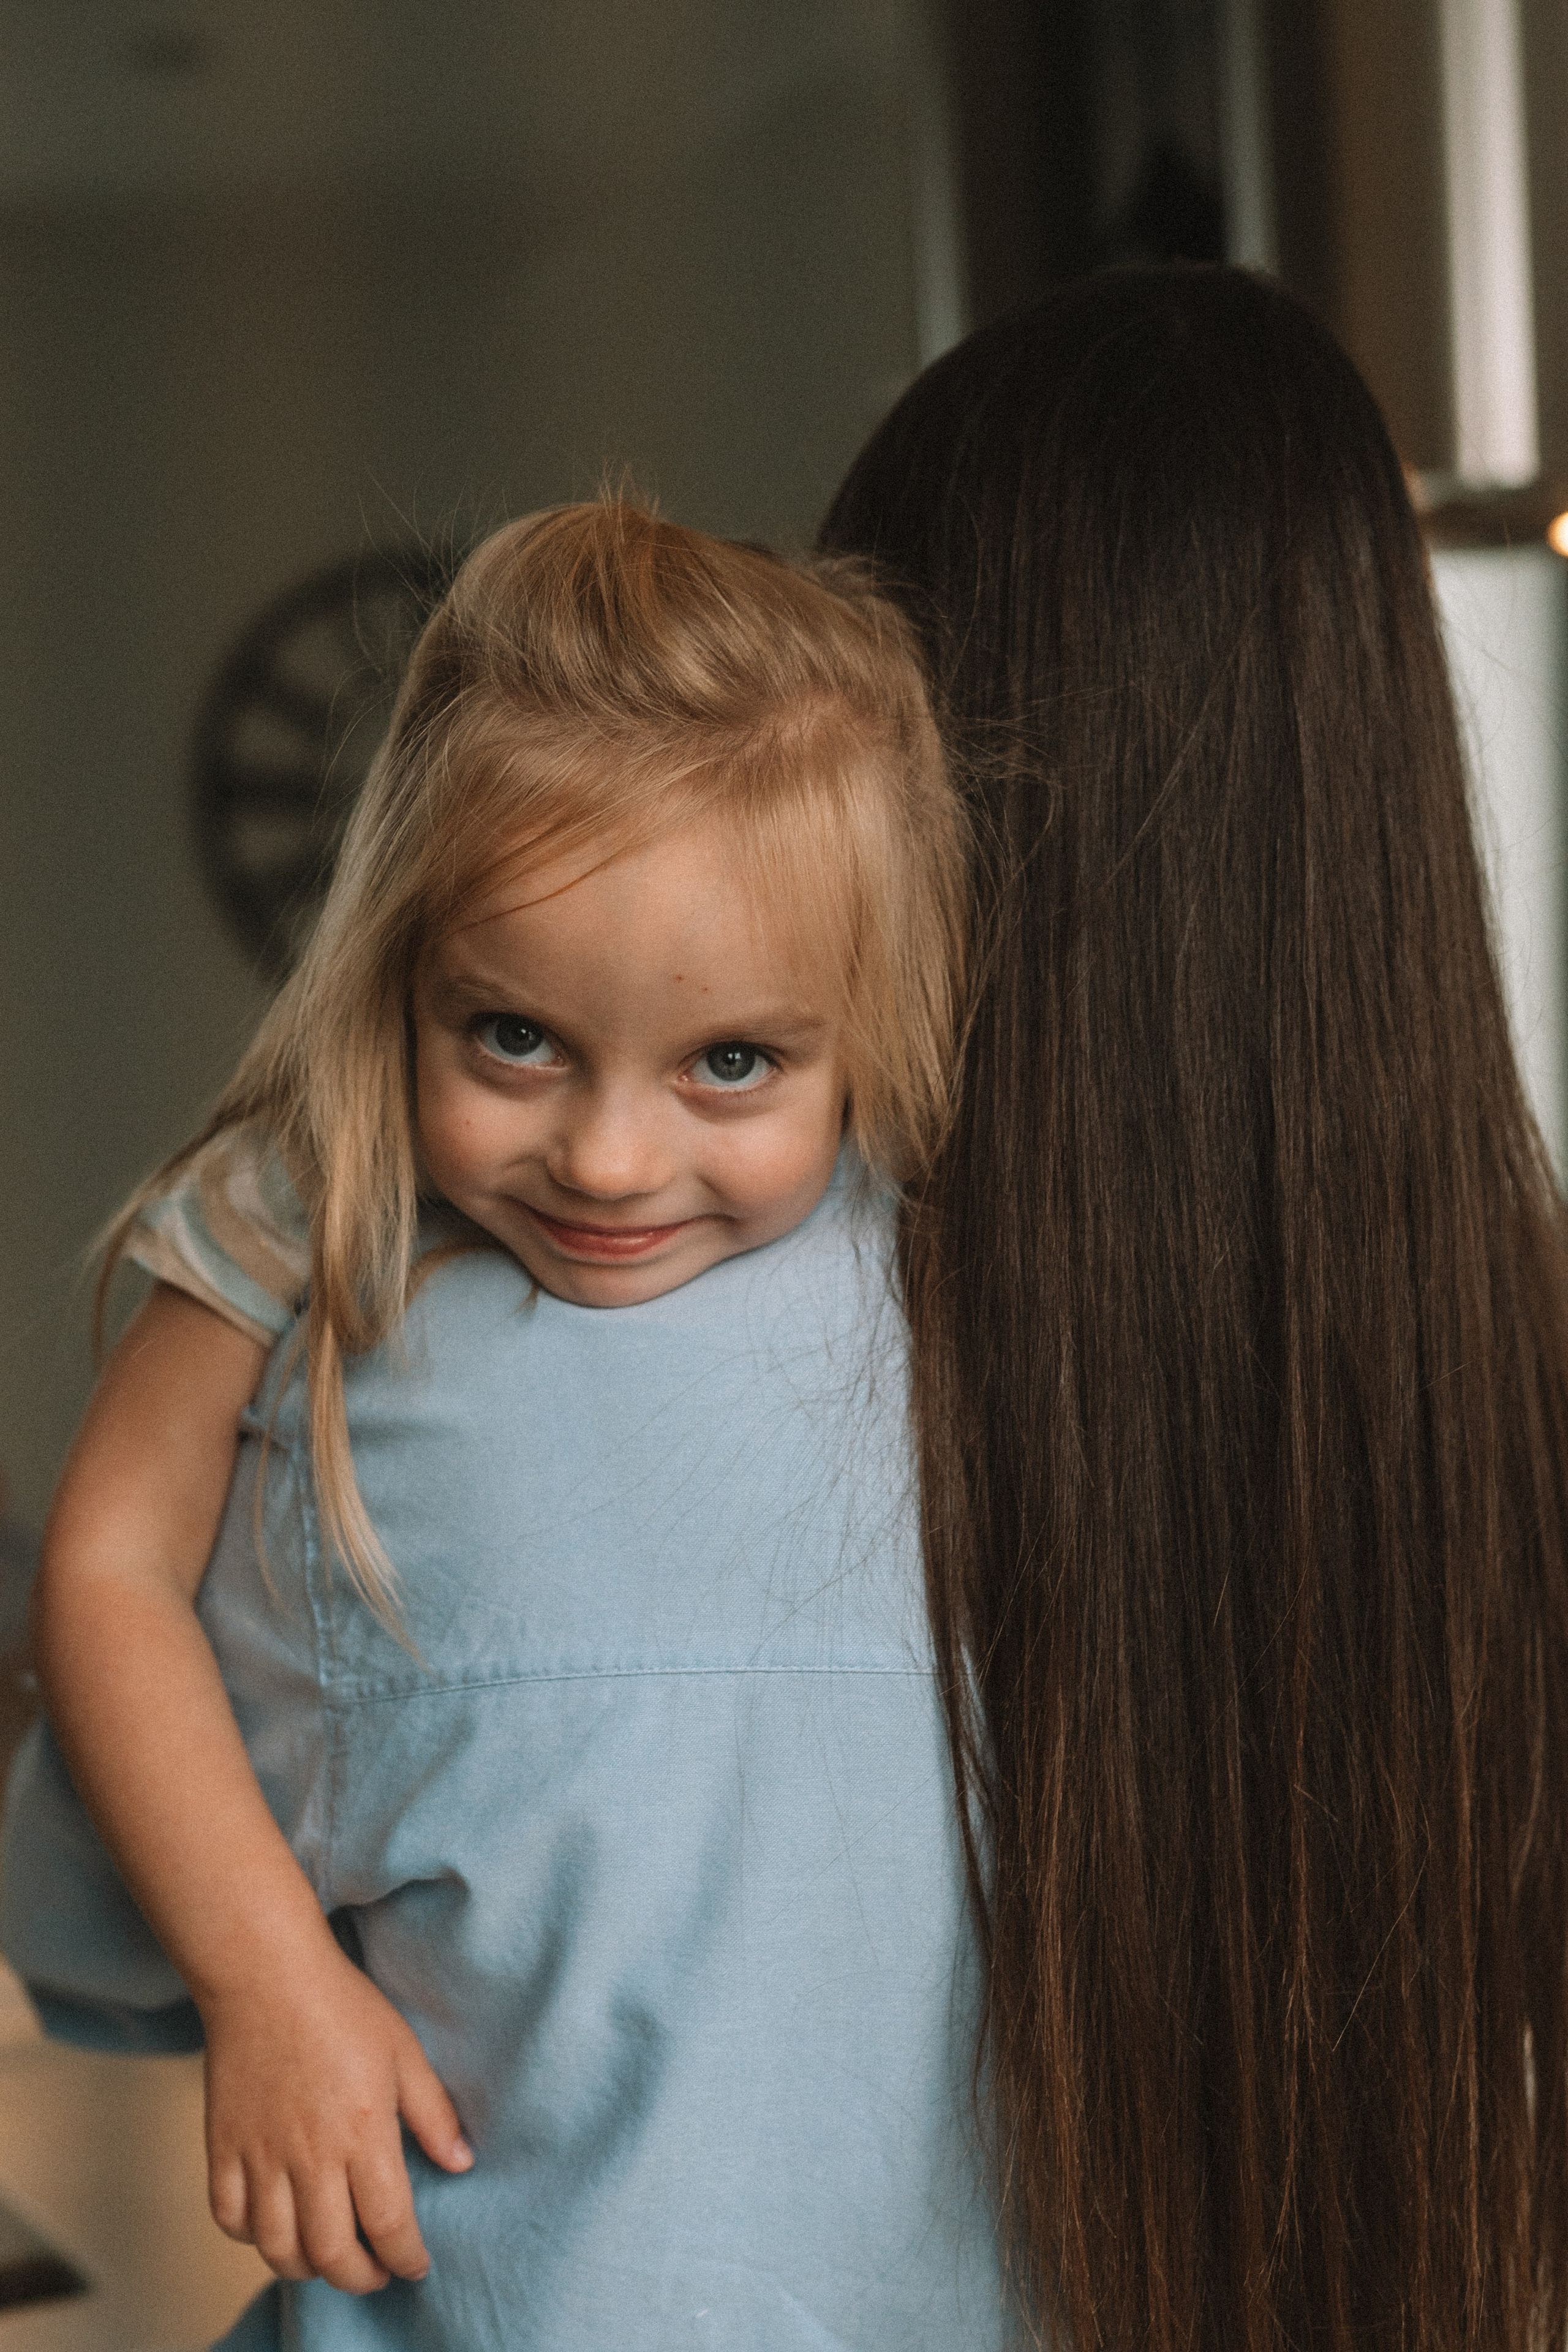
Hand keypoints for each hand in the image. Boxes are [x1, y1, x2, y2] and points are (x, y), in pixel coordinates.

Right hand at [201, 1941, 473, 2294]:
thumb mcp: (403, 2052)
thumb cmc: (341, 2006)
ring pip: (277, 2248)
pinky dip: (252, 2237)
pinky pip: (230, 2218)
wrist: (265, 1975)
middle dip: (360, 2277)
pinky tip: (276, 2225)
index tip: (416, 2265)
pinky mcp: (222, 2147)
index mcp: (362, 2132)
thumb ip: (433, 2113)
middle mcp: (309, 2155)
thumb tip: (460, 2163)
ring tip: (330, 2255)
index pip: (388, 2224)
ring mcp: (260, 2155)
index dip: (407, 2258)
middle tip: (377, 2271)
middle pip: (331, 2253)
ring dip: (308, 2268)